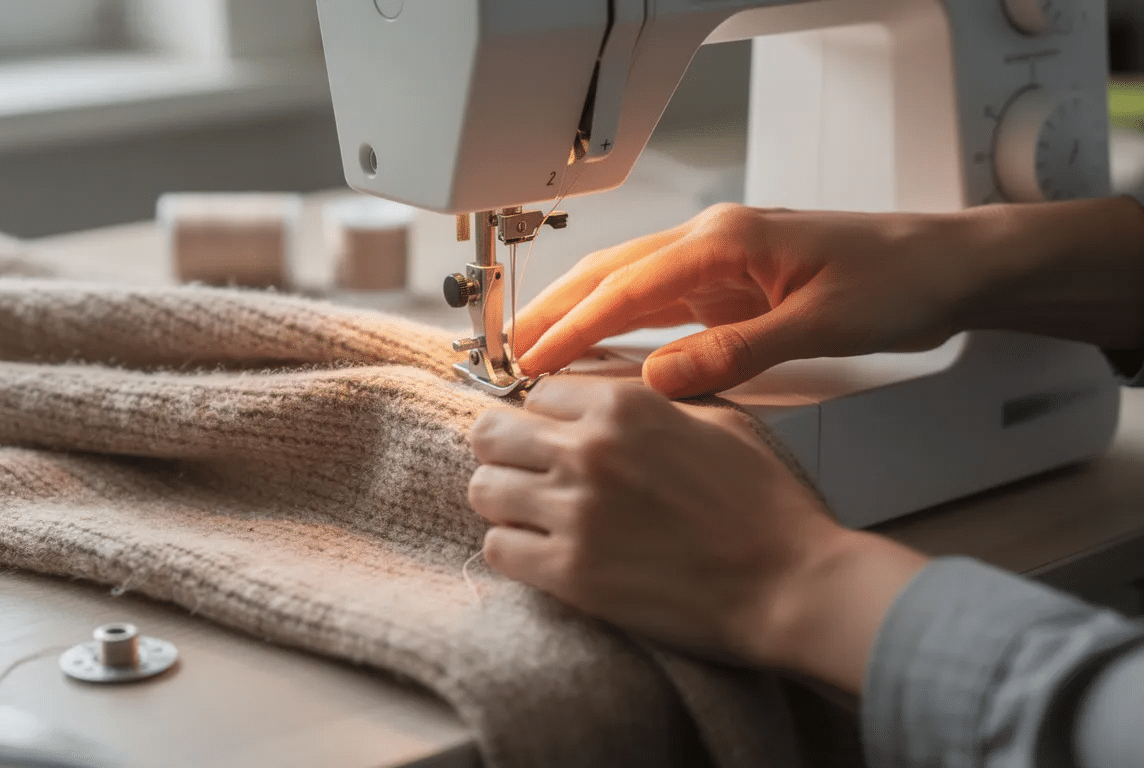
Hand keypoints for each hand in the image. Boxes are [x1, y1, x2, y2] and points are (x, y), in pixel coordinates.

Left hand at [467, 376, 928, 692]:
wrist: (790, 583)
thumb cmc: (763, 503)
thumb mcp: (715, 419)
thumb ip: (648, 400)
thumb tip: (599, 393)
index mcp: (624, 405)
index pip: (536, 390)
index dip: (545, 415)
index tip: (554, 436)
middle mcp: (589, 450)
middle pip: (490, 432)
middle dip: (505, 450)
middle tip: (528, 472)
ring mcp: (575, 512)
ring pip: (483, 490)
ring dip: (505, 501)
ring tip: (534, 514)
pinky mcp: (571, 572)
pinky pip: (497, 549)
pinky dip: (513, 549)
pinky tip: (543, 551)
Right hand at [514, 198, 1143, 397]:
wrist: (950, 266)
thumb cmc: (899, 281)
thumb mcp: (821, 324)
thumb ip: (736, 352)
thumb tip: (658, 380)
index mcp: (726, 242)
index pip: (627, 287)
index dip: (572, 327)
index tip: (530, 361)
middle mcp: (714, 243)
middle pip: (611, 273)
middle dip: (555, 311)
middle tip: (507, 353)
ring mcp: (722, 261)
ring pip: (629, 284)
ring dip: (581, 315)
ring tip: (536, 352)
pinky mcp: (735, 284)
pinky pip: (660, 302)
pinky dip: (621, 325)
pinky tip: (605, 352)